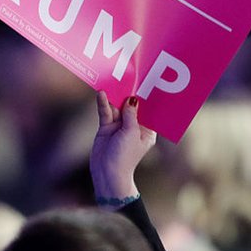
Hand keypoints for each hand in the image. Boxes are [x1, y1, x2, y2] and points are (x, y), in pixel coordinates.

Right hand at [90, 90, 156, 209]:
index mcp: (146, 131)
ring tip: (112, 82)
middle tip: (128, 77)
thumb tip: (132, 99)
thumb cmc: (125, 156)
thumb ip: (131, 115)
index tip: (146, 83)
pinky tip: (102, 94)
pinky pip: (106, 112)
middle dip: (129, 94)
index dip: (146, 98)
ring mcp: (119, 126)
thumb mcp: (131, 133)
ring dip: (115, 97)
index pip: (148, 111)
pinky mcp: (106, 127)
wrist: (107, 173)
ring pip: (117, 107)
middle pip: (131, 106)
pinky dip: (104, 103)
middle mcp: (133, 126)